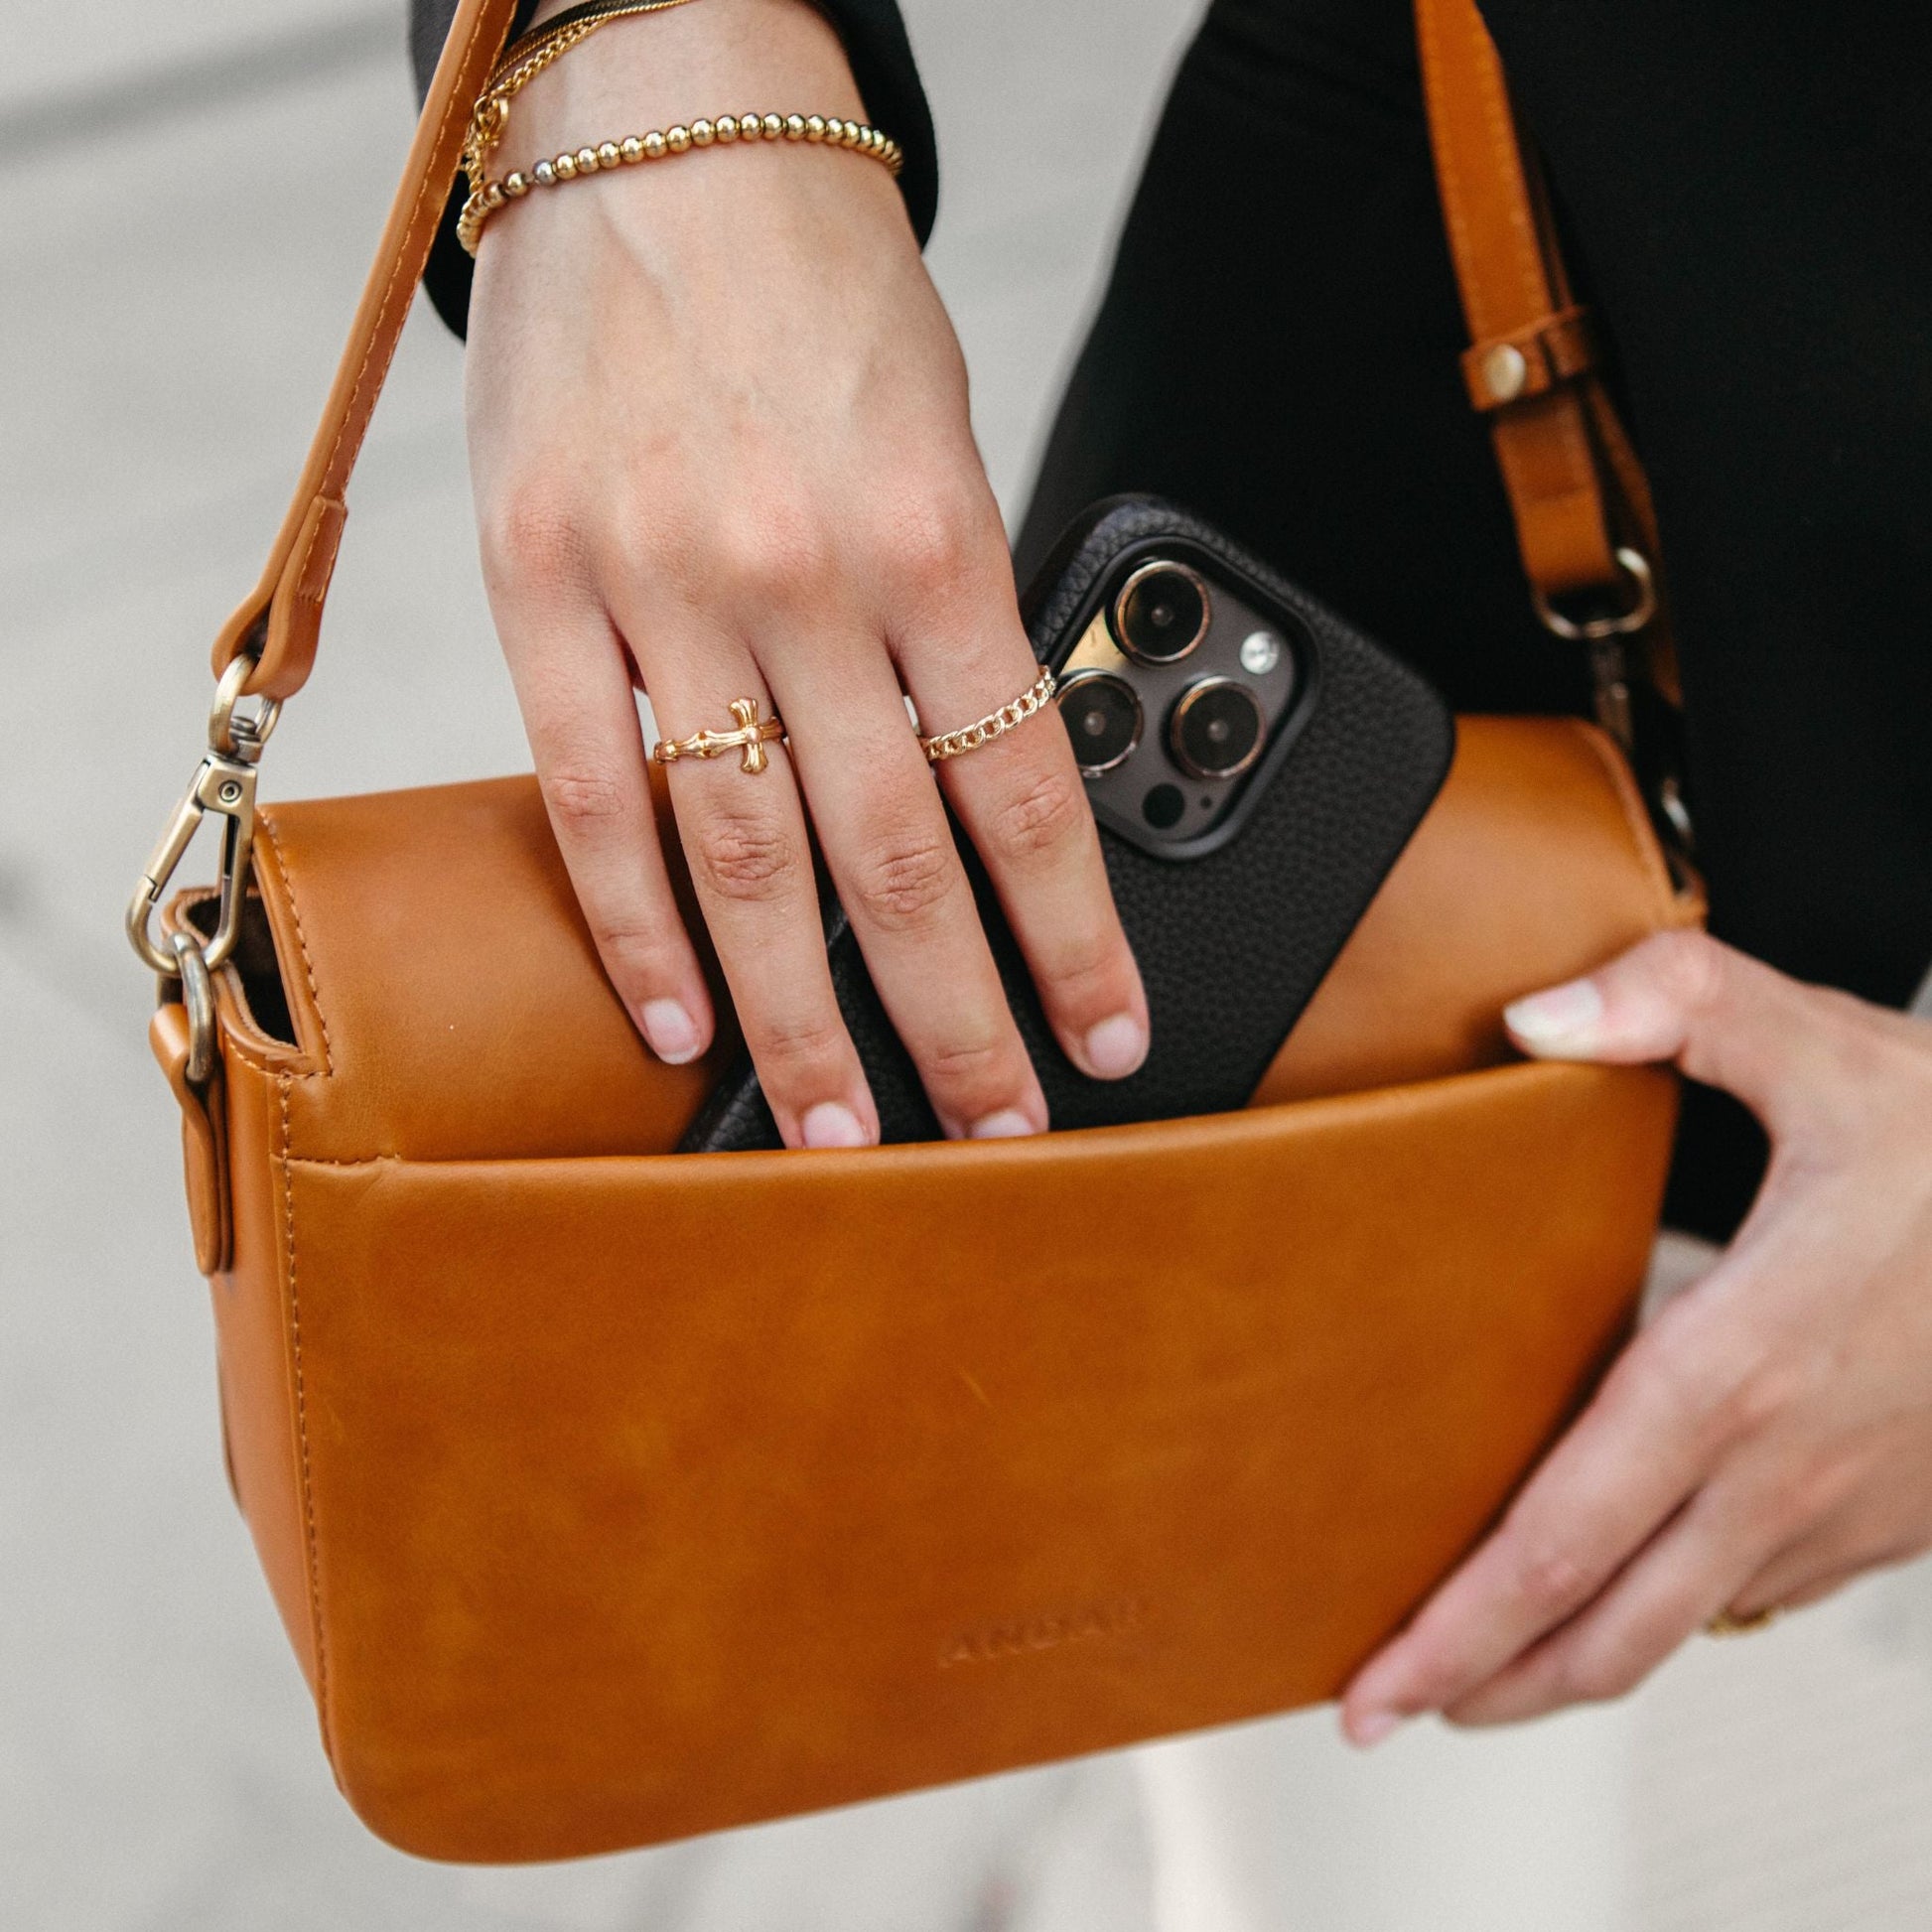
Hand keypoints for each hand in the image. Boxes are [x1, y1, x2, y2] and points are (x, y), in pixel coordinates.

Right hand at [465, 0, 1146, 1146]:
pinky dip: (633, 927)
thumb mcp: (946, 433)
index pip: (1024, 789)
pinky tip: (679, 1022)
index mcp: (932, 531)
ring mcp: (660, 586)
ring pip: (743, 858)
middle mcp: (801, 573)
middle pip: (894, 857)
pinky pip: (589, 792)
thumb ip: (958, 613)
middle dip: (954, 1019)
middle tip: (991, 1130)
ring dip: (797, 1019)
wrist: (659, 126)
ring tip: (840, 1128)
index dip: (1071, 936)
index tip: (1104, 1036)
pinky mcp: (538, 583)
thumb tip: (980, 790)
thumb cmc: (821, 286)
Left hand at [1341, 928, 1931, 1741]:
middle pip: (1605, 1627)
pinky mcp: (1882, 1524)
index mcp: (1738, 1369)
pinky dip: (1658, 1619)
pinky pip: (1746, 1596)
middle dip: (1481, 1684)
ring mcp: (1837, 1512)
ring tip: (1474, 1676)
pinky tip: (1614, 1595)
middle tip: (1381, 1711)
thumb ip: (1679, 1006)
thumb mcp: (1834, 1049)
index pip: (1565, 1533)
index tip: (1371, 1681)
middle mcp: (1780, 1468)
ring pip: (1676, 1631)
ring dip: (1565, 1667)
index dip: (1458, 1622)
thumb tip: (1539, 1016)